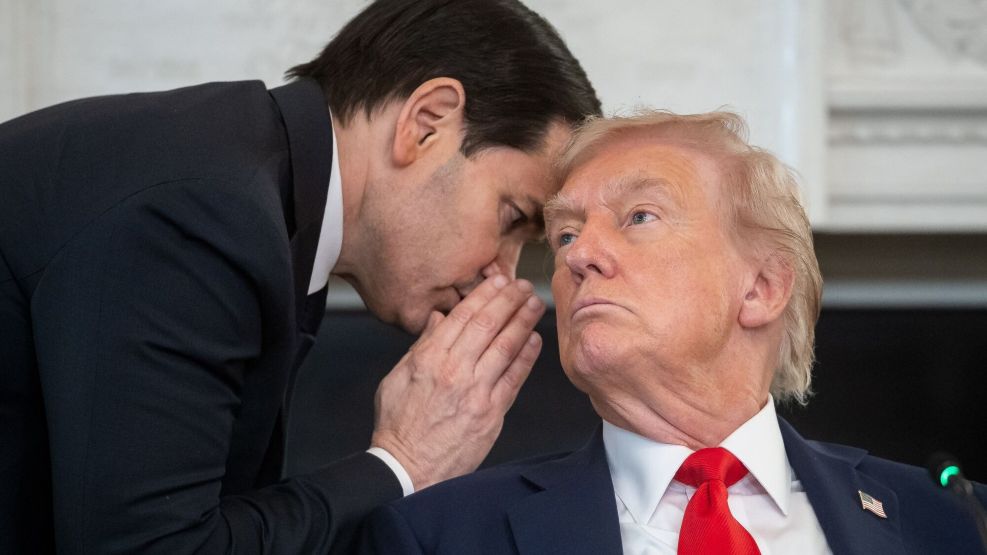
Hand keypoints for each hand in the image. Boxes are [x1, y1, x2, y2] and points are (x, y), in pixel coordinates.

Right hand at [370, 275, 544, 490]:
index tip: (497, 281)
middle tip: (523, 286)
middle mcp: (454, 371)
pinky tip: (535, 341)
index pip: (462, 317)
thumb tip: (439, 319)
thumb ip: (421, 346)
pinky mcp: (491, 414)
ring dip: (523, 322)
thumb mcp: (397, 378)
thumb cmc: (399, 426)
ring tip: (535, 305)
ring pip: (505, 347)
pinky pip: (514, 379)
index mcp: (429, 359)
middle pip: (488, 326)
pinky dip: (526, 358)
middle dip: (509, 301)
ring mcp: (475, 392)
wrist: (407, 468)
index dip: (484, 295)